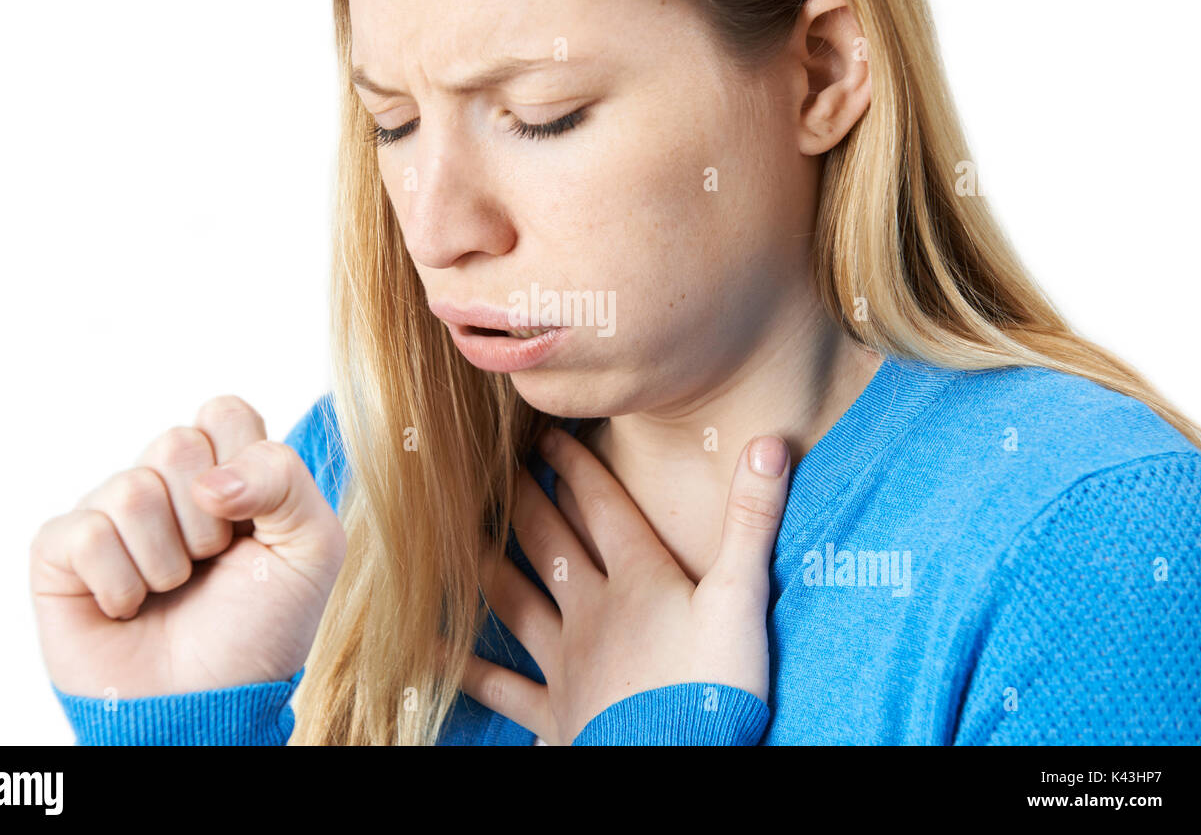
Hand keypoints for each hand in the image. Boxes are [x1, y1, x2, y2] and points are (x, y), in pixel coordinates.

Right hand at [30, 395, 348, 698]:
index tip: (254, 522)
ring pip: (132, 489)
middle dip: (208, 521)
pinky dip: (120, 584)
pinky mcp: (60, 552)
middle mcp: (165, 484)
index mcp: (226, 470)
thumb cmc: (261, 627)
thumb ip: (286, 479)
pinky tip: (128, 608)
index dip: (245, 464)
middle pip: (176, 443)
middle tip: (211, 564)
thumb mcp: (312, 547)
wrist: (210, 703)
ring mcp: (111, 514)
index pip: (224, 411)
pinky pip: (85, 534)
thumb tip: (210, 478)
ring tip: (171, 591)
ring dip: (166, 560)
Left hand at [461, 425, 790, 744]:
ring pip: (515, 599)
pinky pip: (498, 684)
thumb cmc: (715, 686)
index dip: (575, 465)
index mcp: (639, 579)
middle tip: (497, 468)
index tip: (548, 434)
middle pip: (549, 541)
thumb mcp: (745, 599)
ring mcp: (567, 660)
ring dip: (487, 562)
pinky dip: (464, 665)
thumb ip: (753, 520)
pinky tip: (429, 646)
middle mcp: (592, 609)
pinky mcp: (554, 710)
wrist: (677, 765)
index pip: (601, 506)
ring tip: (459, 534)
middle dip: (524, 499)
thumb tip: (771, 441)